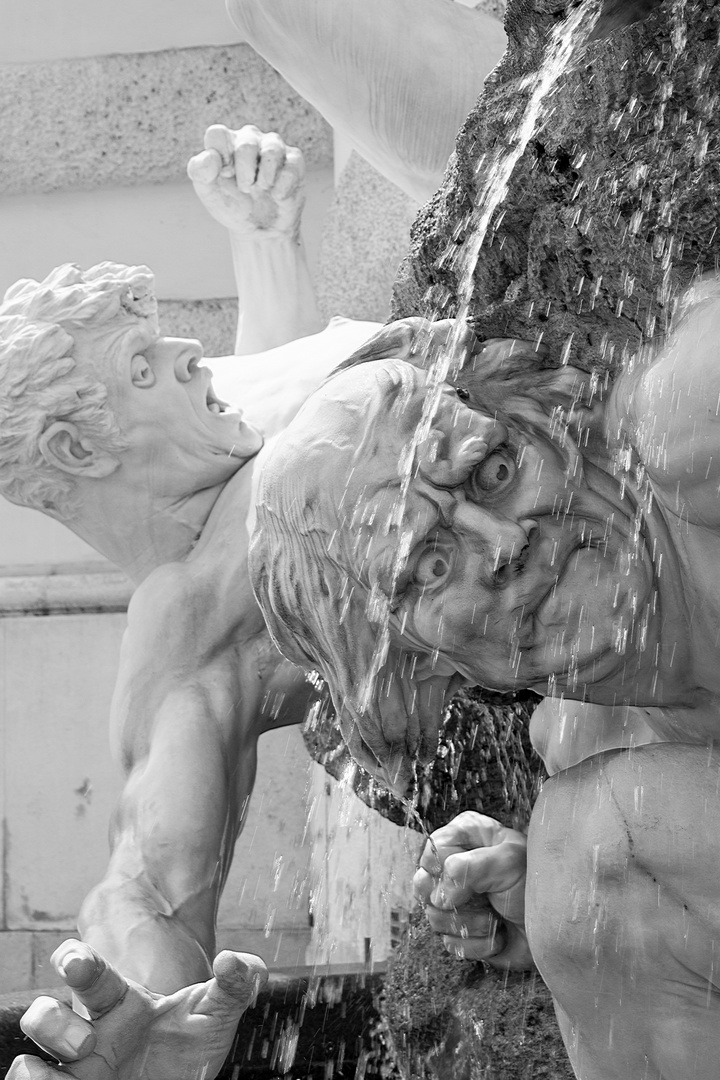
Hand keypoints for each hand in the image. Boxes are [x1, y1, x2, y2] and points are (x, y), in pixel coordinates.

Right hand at [8, 939, 266, 1079]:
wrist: (176, 1074)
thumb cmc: (188, 1036)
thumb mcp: (215, 1008)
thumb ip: (234, 983)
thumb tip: (234, 961)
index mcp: (116, 1003)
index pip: (87, 972)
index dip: (76, 961)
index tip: (77, 962)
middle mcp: (86, 1035)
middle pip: (45, 1017)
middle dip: (51, 1022)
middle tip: (85, 1040)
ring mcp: (75, 1072)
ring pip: (28, 1065)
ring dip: (32, 1073)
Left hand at [187, 123, 304, 239]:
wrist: (260, 231)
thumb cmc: (233, 207)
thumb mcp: (209, 194)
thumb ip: (199, 172)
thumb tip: (212, 157)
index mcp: (225, 144)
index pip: (217, 134)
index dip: (220, 157)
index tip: (225, 175)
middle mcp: (249, 140)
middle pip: (246, 141)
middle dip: (244, 171)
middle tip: (245, 189)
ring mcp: (273, 148)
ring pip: (272, 149)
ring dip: (265, 177)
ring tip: (262, 189)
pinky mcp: (294, 162)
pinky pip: (291, 166)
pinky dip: (282, 187)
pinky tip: (277, 196)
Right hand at [413, 811, 533, 970]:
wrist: (556, 930)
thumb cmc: (537, 885)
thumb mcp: (509, 862)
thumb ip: (469, 868)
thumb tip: (439, 893)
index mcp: (465, 836)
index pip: (432, 850)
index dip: (445, 869)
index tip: (468, 878)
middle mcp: (454, 866)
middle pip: (424, 884)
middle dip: (454, 900)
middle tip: (481, 898)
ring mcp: (456, 900)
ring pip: (434, 917)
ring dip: (471, 923)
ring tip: (495, 916)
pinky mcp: (461, 931)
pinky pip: (450, 943)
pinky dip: (477, 944)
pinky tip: (496, 933)